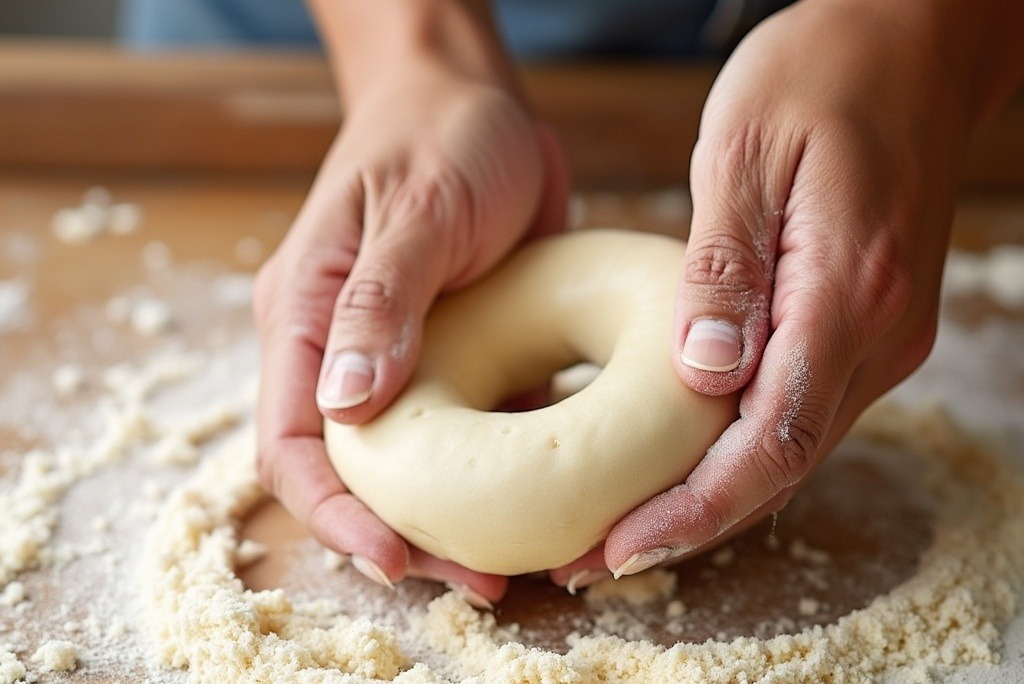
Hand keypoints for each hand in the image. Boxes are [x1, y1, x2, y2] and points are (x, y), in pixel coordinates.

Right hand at [254, 56, 568, 602]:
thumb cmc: (437, 134)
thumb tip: (347, 403)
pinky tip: (543, 499)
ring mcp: (398, 357)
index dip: (337, 514)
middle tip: (479, 580)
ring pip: (412, 465)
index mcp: (307, 318)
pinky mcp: (454, 352)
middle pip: (353, 473)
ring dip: (453, 519)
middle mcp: (341, 350)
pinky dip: (495, 475)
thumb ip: (380, 300)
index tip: (396, 559)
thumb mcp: (416, 209)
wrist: (475, 97)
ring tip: (514, 563)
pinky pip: (465, 431)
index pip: (296, 443)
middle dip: (404, 536)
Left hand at [552, 0, 1011, 588]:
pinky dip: (736, 452)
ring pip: (791, 449)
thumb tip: (697, 374)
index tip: (619, 549)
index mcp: (847, 293)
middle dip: (686, 523)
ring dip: (708, 498)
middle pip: (780, 467)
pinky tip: (680, 462)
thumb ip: (723, 268)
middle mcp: (878, 334)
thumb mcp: (747, 151)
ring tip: (621, 525)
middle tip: (595, 558)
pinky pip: (799, 410)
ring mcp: (881, 335)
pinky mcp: (867, 325)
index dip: (692, 509)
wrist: (913, 39)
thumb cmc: (822, 73)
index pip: (768, 441)